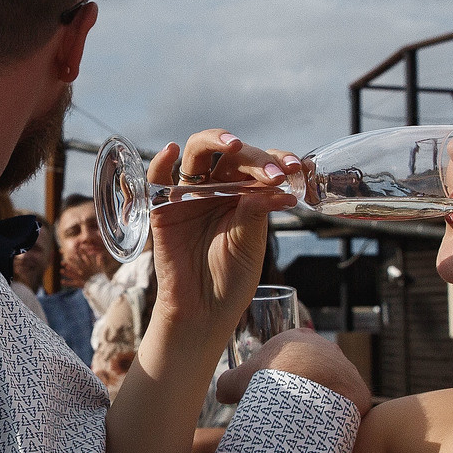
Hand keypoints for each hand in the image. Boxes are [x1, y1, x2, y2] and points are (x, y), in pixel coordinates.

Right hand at [144, 130, 300, 355]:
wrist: (203, 311)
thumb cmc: (231, 280)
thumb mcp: (250, 245)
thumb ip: (255, 213)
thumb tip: (272, 186)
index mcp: (243, 195)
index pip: (259, 165)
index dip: (276, 161)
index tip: (295, 169)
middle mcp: (216, 188)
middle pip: (231, 155)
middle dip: (255, 158)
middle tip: (274, 174)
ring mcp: (189, 195)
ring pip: (197, 153)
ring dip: (214, 141)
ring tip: (234, 146)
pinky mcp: (162, 208)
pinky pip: (157, 178)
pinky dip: (161, 161)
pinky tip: (172, 151)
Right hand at [216, 328, 374, 419]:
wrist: (301, 396)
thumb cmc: (267, 382)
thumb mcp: (238, 380)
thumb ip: (228, 382)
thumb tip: (221, 393)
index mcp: (298, 338)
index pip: (293, 350)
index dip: (284, 368)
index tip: (276, 387)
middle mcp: (327, 348)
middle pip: (316, 367)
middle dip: (306, 384)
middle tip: (291, 406)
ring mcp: (346, 369)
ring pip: (335, 386)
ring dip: (325, 401)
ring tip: (308, 421)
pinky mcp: (360, 391)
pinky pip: (349, 405)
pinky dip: (339, 416)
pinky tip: (327, 429)